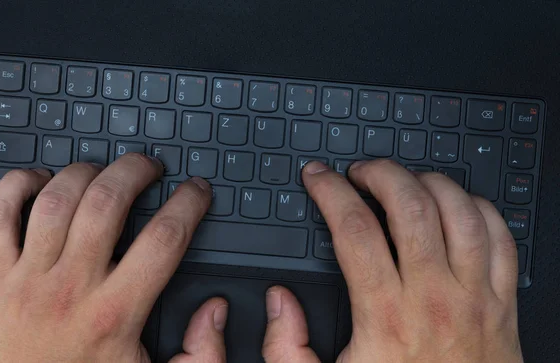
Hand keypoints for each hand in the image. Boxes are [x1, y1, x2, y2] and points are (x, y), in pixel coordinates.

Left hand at [0, 154, 227, 362]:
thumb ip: (199, 353)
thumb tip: (215, 311)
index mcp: (115, 312)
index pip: (164, 238)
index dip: (188, 203)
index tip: (196, 191)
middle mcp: (72, 287)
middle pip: (108, 203)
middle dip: (136, 170)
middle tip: (149, 166)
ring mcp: (29, 278)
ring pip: (57, 200)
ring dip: (85, 172)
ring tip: (102, 170)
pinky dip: (17, 185)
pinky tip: (41, 181)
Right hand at [262, 160, 522, 362]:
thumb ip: (287, 347)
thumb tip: (279, 301)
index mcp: (385, 315)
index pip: (353, 228)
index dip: (330, 191)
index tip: (319, 178)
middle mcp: (432, 297)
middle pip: (409, 206)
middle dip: (379, 173)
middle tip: (361, 172)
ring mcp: (473, 296)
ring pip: (458, 212)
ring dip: (428, 182)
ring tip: (406, 181)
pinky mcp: (502, 303)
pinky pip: (499, 237)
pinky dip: (478, 208)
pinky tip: (456, 205)